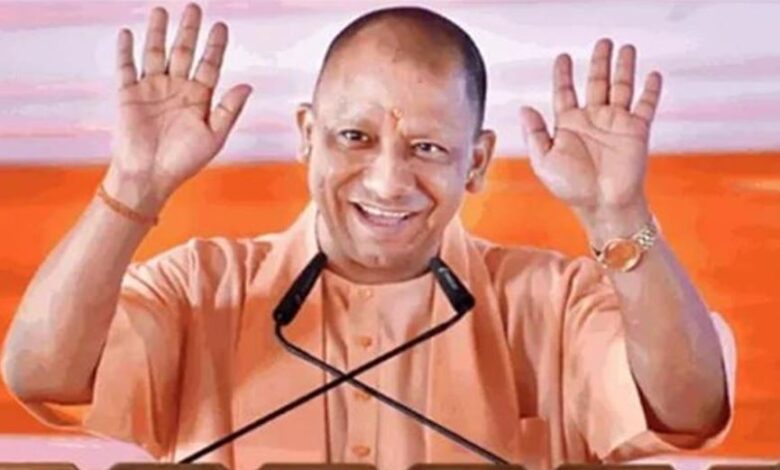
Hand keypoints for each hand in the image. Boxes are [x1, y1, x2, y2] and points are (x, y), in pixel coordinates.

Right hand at [105, 3, 251, 211]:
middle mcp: (176, 89)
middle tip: (195, 7)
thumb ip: (229, 109)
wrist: (150, 176)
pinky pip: (126, 68)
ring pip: (156, 53)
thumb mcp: (214, 136)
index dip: (215, 46)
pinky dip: (126, 51)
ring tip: (162, 10)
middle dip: (189, 30)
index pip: (209, 65)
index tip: (221, 25)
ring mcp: (152, 89)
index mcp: (199, 98)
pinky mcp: (129, 95)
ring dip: (159, 32)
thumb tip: (248, 85)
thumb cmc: (184, 161)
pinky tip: (129, 33)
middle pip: (184, 52)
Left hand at [519, 39, 661, 219]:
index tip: (562, 57)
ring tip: (625, 48)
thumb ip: (534, 134)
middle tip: (603, 42)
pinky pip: (645, 105)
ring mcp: (615, 123)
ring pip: (621, 87)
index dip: (562, 74)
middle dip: (599, 62)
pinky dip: (650, 90)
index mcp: (569, 125)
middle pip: (596, 82)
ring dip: (623, 67)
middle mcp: (593, 120)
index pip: (564, 92)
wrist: (603, 205)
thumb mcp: (544, 161)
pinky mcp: (636, 131)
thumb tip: (524, 108)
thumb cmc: (571, 189)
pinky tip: (653, 74)